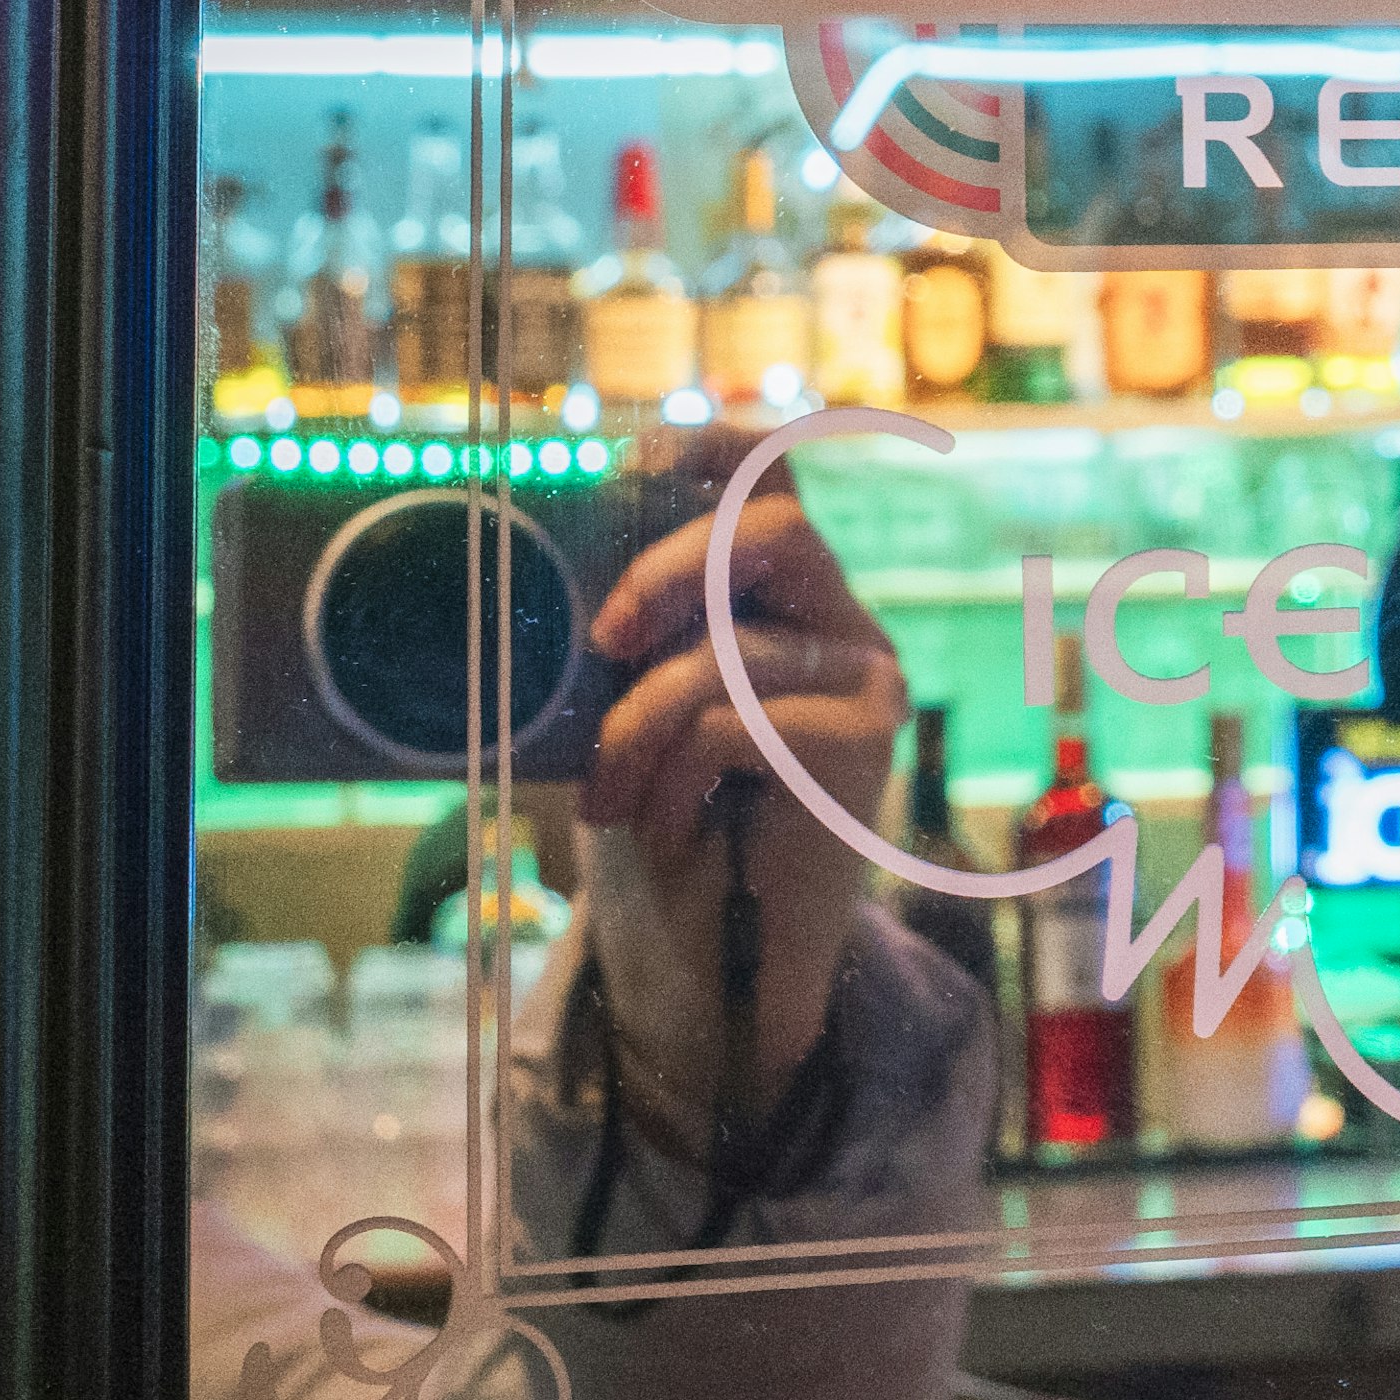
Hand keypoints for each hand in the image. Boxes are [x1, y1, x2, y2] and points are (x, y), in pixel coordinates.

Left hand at [575, 483, 904, 1164]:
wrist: (732, 956)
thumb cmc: (678, 819)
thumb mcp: (640, 710)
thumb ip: (631, 641)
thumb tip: (535, 573)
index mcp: (790, 595)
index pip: (777, 477)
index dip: (718, 443)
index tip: (637, 455)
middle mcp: (842, 620)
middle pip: (771, 529)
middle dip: (668, 571)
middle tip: (602, 643)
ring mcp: (864, 678)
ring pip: (726, 651)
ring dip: (636, 732)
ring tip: (607, 798)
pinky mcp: (862, 742)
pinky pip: (730, 725)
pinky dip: (673, 783)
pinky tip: (672, 829)